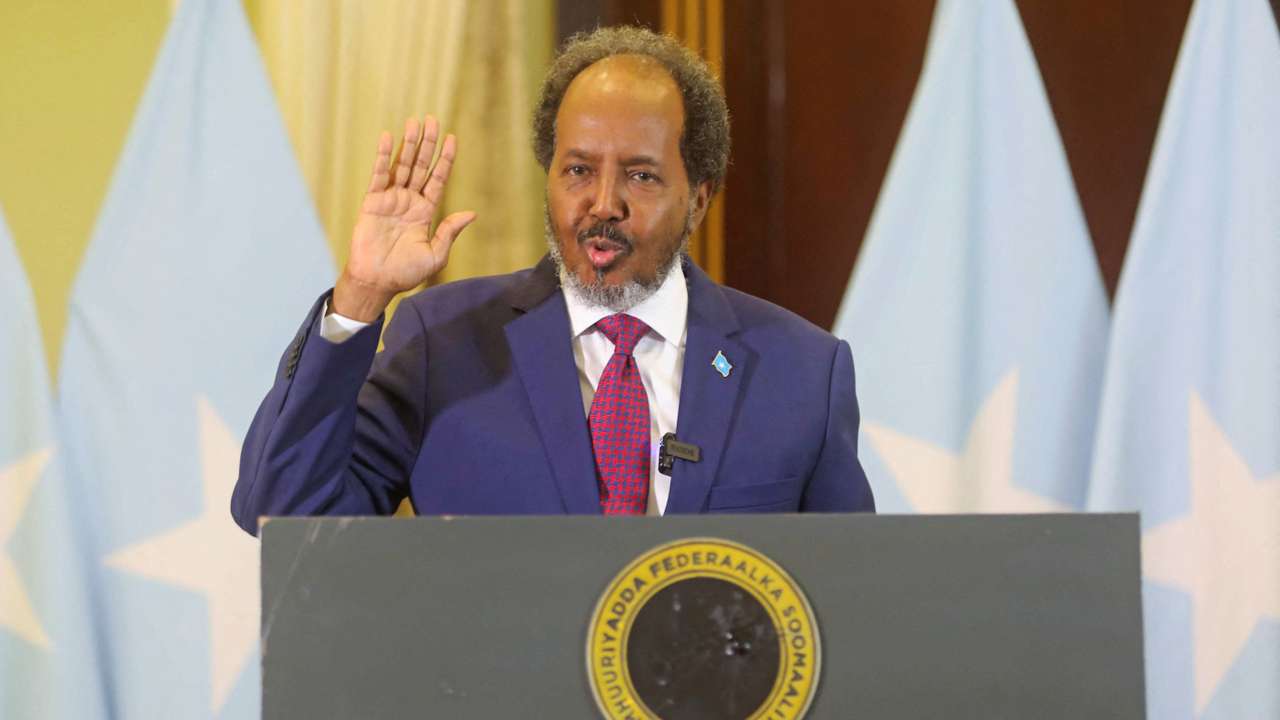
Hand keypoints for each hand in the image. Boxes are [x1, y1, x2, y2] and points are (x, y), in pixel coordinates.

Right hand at [332, 116, 476, 320]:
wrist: (377, 281)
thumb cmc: (406, 273)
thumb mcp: (436, 254)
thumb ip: (450, 232)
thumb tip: (471, 213)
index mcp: (426, 211)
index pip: (438, 179)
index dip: (445, 159)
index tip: (453, 139)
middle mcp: (409, 200)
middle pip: (421, 165)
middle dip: (428, 143)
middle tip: (433, 120)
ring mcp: (391, 199)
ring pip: (402, 165)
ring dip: (408, 144)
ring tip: (414, 122)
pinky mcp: (373, 201)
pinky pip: (379, 174)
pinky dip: (383, 156)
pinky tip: (388, 138)